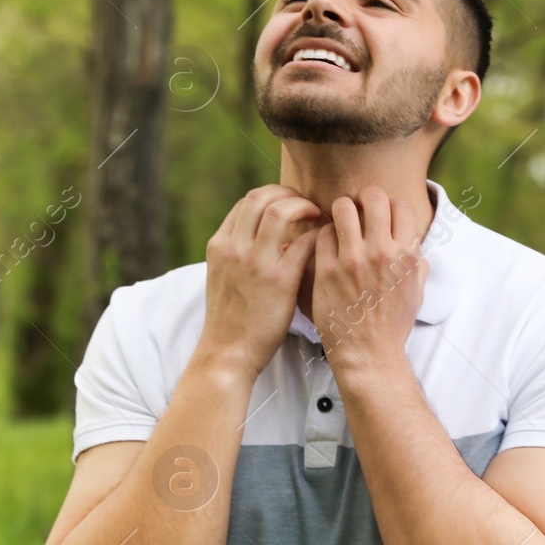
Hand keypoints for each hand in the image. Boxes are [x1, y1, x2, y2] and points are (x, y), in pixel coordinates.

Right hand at [195, 185, 326, 382]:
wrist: (228, 352)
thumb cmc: (231, 319)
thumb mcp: (224, 277)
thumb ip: (240, 253)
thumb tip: (269, 237)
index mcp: (220, 245)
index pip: (246, 202)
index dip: (271, 196)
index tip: (288, 202)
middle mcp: (234, 248)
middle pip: (261, 196)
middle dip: (287, 192)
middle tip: (306, 203)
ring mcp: (255, 263)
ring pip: (280, 210)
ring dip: (303, 206)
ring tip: (316, 214)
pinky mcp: (279, 281)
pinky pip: (302, 242)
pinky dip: (316, 234)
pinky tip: (324, 240)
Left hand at [312, 186, 428, 374]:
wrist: (368, 354)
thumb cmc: (393, 325)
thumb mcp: (417, 292)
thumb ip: (416, 262)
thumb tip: (412, 242)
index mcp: (406, 256)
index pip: (401, 205)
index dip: (391, 207)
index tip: (382, 216)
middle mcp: (381, 253)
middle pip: (372, 196)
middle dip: (365, 198)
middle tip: (360, 211)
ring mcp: (352, 261)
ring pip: (343, 207)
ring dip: (342, 211)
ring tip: (342, 224)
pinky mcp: (327, 271)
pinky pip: (323, 233)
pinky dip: (326, 235)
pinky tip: (328, 247)